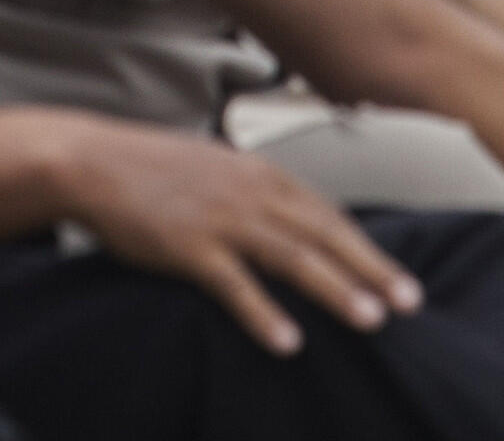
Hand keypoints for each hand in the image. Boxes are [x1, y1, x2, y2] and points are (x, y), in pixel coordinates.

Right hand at [43, 115, 418, 355]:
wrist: (94, 161)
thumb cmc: (153, 169)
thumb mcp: (217, 168)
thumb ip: (257, 191)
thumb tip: (293, 221)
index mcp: (261, 173)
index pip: (328, 214)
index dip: (368, 247)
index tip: (400, 278)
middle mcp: (250, 192)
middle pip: (324, 234)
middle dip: (371, 269)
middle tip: (409, 302)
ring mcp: (221, 218)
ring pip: (292, 257)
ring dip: (335, 289)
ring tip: (370, 320)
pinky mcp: (189, 246)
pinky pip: (235, 285)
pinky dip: (264, 314)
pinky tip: (288, 342)